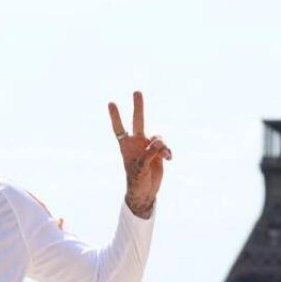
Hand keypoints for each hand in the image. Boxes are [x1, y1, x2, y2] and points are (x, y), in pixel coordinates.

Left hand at [108, 91, 171, 218]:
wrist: (146, 190)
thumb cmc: (137, 180)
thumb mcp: (140, 167)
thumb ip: (149, 152)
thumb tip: (159, 142)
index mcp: (127, 146)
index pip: (120, 128)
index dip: (116, 116)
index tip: (111, 103)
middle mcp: (137, 142)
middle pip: (138, 121)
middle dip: (138, 107)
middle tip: (136, 91)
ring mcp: (148, 146)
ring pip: (158, 137)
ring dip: (162, 146)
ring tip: (165, 156)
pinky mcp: (159, 152)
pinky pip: (165, 146)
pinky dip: (168, 151)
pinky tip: (169, 159)